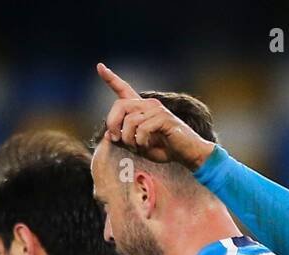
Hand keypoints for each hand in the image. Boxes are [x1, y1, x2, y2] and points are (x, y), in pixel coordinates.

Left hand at [96, 63, 215, 170]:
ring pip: (130, 120)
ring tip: (137, 147)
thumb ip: (125, 139)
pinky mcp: (164, 118)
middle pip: (120, 105)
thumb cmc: (166, 149)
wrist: (188, 154)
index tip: (100, 67)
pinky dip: (140, 141)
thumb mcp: (140, 145)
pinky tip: (146, 146)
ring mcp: (157, 109)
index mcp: (142, 108)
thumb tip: (108, 135)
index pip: (124, 89)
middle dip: (113, 123)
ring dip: (129, 138)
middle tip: (115, 139)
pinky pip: (142, 128)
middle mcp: (149, 104)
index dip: (111, 78)